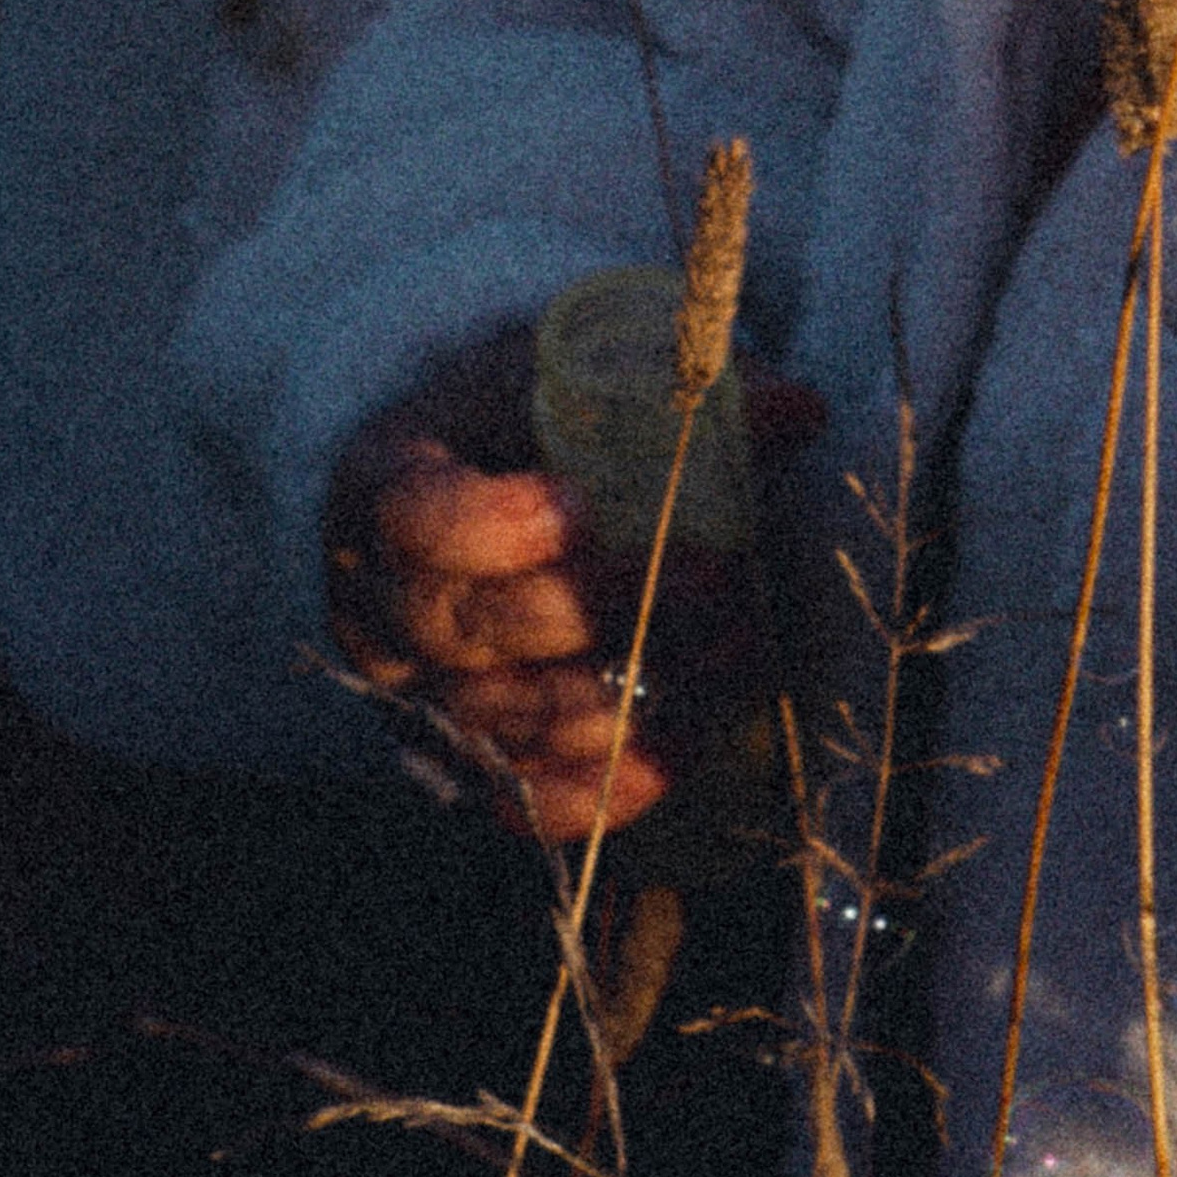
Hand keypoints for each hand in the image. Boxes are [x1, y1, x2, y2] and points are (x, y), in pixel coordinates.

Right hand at [326, 334, 823, 841]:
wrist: (481, 491)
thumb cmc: (530, 420)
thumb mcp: (572, 371)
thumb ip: (668, 384)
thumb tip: (795, 410)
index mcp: (381, 486)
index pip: (412, 521)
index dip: (493, 527)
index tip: (583, 504)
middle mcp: (382, 607)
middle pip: (472, 632)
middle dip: (600, 608)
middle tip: (713, 572)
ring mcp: (422, 699)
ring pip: (517, 724)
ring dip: (637, 690)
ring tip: (738, 637)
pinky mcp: (472, 767)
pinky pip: (537, 805)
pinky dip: (617, 780)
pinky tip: (693, 729)